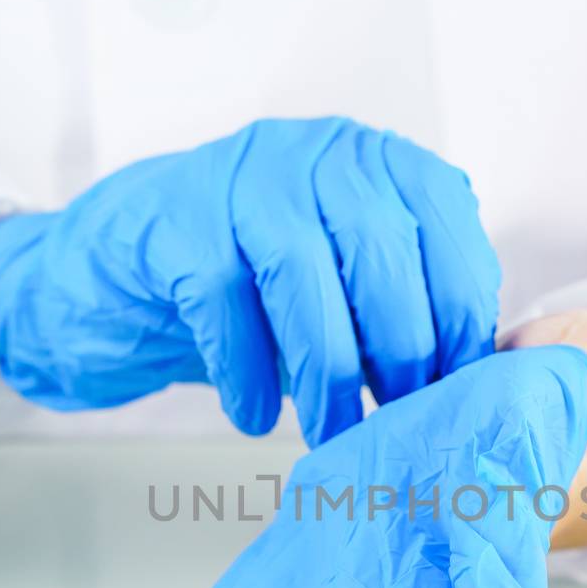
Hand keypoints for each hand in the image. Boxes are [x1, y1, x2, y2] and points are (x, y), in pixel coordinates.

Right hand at [0, 119, 499, 445]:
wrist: (111, 277)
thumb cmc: (245, 291)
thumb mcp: (341, 290)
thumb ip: (405, 310)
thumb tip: (475, 387)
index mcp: (374, 162)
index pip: (445, 224)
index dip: (460, 314)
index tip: (463, 391)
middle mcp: (314, 152)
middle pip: (379, 250)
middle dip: (400, 350)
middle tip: (400, 423)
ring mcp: (238, 176)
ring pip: (302, 272)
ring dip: (326, 370)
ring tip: (331, 435)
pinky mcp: (171, 218)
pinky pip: (221, 297)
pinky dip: (245, 369)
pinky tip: (253, 414)